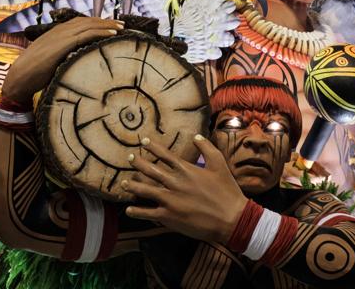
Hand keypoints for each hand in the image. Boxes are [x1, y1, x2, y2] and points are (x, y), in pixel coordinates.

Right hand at [0, 17, 122, 108]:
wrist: (19, 78)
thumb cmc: (33, 74)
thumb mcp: (49, 60)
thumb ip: (61, 56)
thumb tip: (73, 61)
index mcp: (55, 32)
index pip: (80, 23)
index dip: (95, 23)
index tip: (108, 26)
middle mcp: (59, 30)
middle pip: (87, 21)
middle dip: (105, 22)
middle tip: (120, 24)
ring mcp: (61, 35)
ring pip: (89, 25)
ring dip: (107, 25)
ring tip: (120, 28)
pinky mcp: (64, 43)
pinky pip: (87, 34)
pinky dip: (101, 32)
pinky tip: (112, 35)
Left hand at [123, 135, 247, 245]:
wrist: (231, 218)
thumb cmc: (227, 191)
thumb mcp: (220, 165)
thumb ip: (207, 148)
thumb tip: (196, 136)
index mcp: (186, 169)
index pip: (165, 155)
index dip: (152, 147)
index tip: (142, 141)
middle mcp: (175, 183)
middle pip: (150, 170)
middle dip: (138, 163)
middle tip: (129, 158)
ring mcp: (170, 200)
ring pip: (145, 190)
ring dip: (132, 186)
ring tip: (123, 182)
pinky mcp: (169, 217)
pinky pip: (148, 213)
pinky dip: (136, 211)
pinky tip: (128, 209)